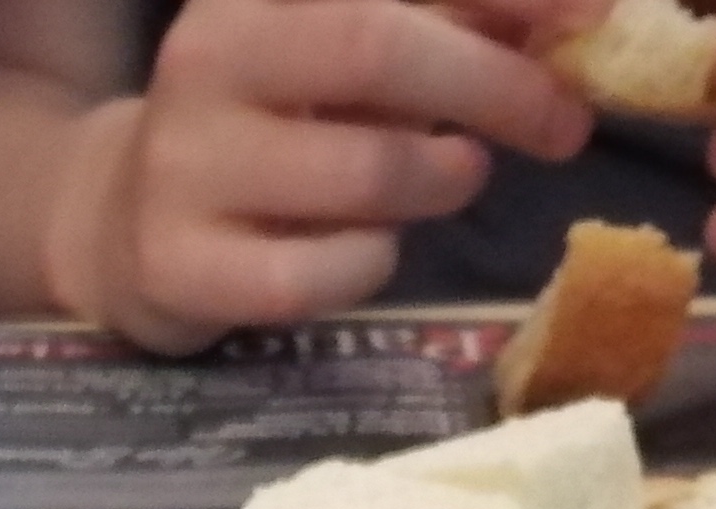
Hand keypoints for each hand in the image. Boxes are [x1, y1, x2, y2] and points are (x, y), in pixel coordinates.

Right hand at [55, 0, 595, 351]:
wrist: (125, 220)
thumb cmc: (273, 121)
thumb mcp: (349, 50)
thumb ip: (456, 21)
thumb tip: (587, 18)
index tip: (590, 16)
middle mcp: (207, 58)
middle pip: (379, 48)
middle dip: (494, 87)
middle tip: (561, 125)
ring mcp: (183, 165)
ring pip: (364, 173)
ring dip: (441, 183)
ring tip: (453, 180)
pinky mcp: (179, 265)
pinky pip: (318, 275)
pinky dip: (371, 265)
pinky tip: (368, 248)